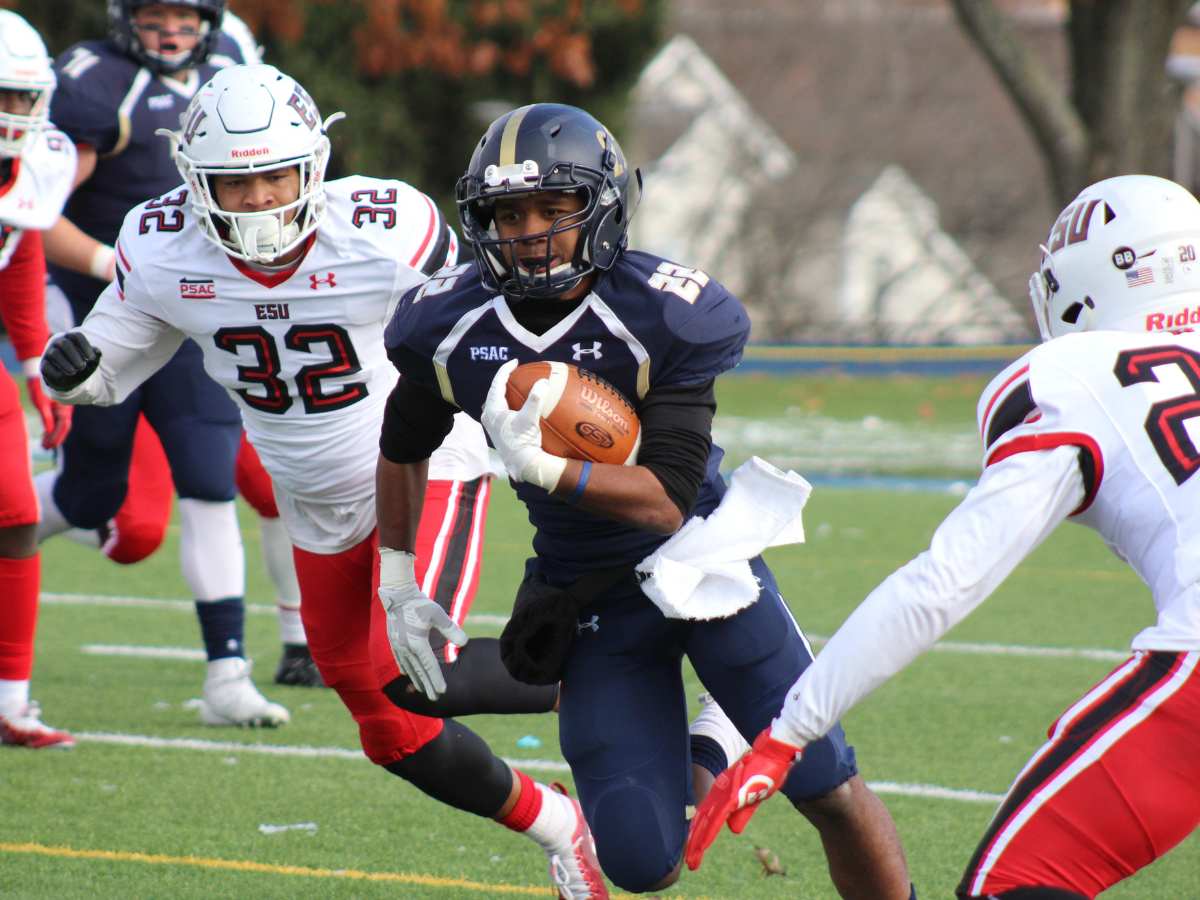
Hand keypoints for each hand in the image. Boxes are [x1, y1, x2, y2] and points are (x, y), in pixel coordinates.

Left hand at [25, 375, 71, 448]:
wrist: (42, 375)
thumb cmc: (40, 388)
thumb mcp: (41, 403)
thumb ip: (46, 418)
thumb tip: (49, 432)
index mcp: (64, 408)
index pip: (63, 426)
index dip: (56, 437)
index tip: (49, 446)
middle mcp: (67, 409)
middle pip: (64, 427)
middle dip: (56, 438)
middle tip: (46, 448)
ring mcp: (65, 409)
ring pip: (63, 425)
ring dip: (55, 435)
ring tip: (45, 443)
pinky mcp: (61, 408)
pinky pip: (60, 421)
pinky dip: (54, 428)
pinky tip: (48, 433)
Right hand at [41, 332, 101, 392]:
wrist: (69, 378)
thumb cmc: (82, 365)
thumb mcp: (91, 362)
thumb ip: (96, 356)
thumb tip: (98, 352)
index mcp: (71, 338)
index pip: (77, 336)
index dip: (85, 346)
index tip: (92, 358)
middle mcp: (58, 342)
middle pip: (64, 343)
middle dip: (75, 356)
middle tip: (82, 366)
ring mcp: (49, 352)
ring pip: (54, 354)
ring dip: (66, 364)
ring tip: (74, 371)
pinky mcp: (43, 364)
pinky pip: (47, 366)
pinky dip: (57, 372)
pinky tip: (64, 375)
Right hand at [378, 547, 467, 700]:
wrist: (398, 595)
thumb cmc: (420, 603)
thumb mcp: (438, 614)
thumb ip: (451, 630)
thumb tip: (464, 643)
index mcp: (417, 643)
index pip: (429, 667)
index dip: (436, 680)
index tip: (442, 691)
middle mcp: (406, 648)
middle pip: (419, 672)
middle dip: (428, 686)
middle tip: (436, 699)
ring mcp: (398, 646)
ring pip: (409, 668)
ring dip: (416, 680)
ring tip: (423, 690)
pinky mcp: (393, 641)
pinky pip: (400, 660)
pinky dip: (405, 669)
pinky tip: (407, 674)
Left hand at [480, 359, 565, 490]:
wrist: (522, 464)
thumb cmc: (524, 442)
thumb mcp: (530, 418)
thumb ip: (536, 398)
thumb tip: (543, 382)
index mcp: (492, 410)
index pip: (497, 384)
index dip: (505, 370)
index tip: (515, 362)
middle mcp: (488, 416)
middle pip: (494, 392)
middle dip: (503, 381)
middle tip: (514, 372)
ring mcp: (492, 425)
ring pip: (496, 402)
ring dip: (505, 393)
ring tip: (515, 386)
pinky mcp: (498, 432)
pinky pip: (500, 411)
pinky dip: (508, 404)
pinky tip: (517, 405)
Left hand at [685, 728, 801, 870]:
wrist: (774, 753)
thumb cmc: (766, 771)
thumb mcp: (754, 798)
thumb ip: (742, 814)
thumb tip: (732, 830)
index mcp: (723, 794)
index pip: (707, 817)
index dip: (700, 834)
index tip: (693, 852)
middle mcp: (719, 793)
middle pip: (703, 820)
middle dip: (695, 842)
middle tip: (689, 862)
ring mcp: (724, 792)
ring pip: (706, 821)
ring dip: (698, 841)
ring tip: (691, 859)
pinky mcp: (732, 794)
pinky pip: (717, 816)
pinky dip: (708, 831)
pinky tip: (702, 844)